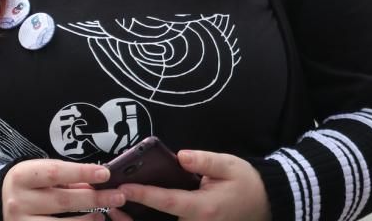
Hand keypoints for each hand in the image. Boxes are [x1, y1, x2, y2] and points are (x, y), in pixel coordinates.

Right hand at [1, 159, 124, 220]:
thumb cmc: (26, 184)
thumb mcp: (40, 173)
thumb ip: (66, 178)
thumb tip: (96, 183)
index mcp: (22, 177)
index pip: (56, 173)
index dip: (82, 172)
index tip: (106, 173)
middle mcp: (18, 202)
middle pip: (62, 201)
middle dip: (94, 199)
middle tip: (117, 197)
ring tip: (102, 216)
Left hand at [120, 150, 270, 220]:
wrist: (263, 204)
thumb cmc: (244, 183)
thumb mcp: (229, 166)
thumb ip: (204, 161)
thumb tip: (180, 156)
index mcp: (203, 208)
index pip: (167, 202)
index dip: (143, 194)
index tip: (124, 187)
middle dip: (131, 217)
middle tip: (108, 204)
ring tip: (114, 210)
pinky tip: (132, 215)